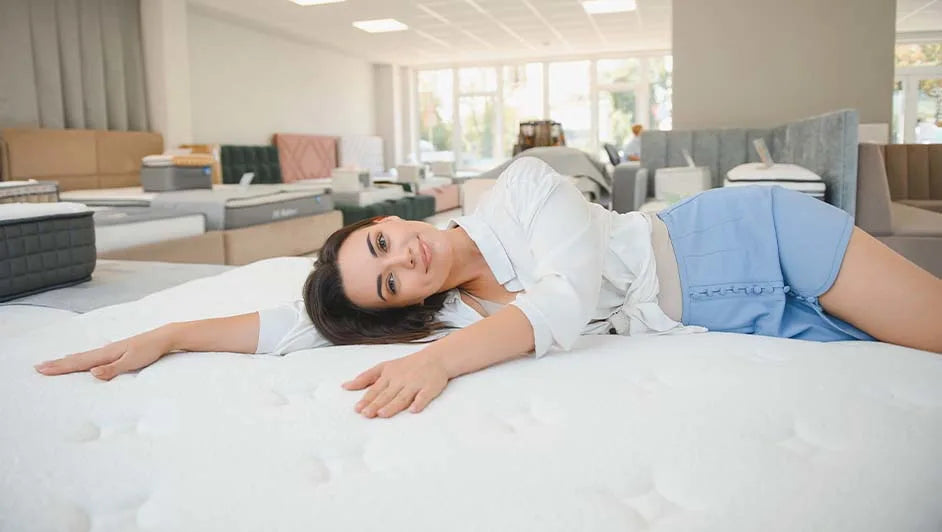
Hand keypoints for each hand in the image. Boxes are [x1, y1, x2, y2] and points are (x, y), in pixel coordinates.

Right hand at [34, 326, 174, 380]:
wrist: (164, 338)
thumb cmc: (150, 350)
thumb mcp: (133, 361)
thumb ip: (113, 369)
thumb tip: (92, 373)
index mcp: (107, 354)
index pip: (79, 362)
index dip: (60, 367)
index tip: (41, 370)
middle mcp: (106, 351)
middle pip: (77, 359)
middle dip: (58, 364)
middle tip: (38, 367)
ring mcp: (111, 350)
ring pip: (84, 357)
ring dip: (67, 361)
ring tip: (53, 363)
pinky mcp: (117, 352)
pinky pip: (93, 356)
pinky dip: (81, 359)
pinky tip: (81, 359)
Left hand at [343, 351, 448, 417]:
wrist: (435, 358)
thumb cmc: (407, 365)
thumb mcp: (384, 367)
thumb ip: (365, 378)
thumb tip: (345, 386)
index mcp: (389, 375)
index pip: (375, 389)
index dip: (366, 399)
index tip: (358, 409)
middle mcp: (400, 380)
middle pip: (387, 395)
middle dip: (376, 404)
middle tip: (367, 414)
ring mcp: (415, 384)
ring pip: (402, 396)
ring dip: (393, 405)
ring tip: (383, 414)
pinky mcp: (429, 387)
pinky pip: (424, 396)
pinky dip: (419, 402)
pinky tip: (414, 409)